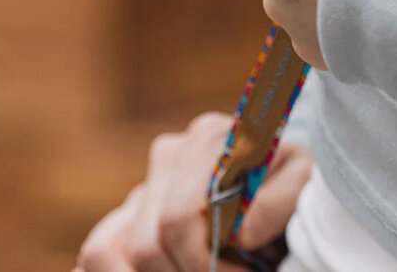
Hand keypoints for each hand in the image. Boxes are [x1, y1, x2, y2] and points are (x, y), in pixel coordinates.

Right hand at [75, 112, 312, 271]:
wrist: (277, 197)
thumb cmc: (288, 192)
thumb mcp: (301, 185)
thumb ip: (280, 200)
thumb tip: (240, 230)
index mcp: (208, 137)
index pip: (180, 215)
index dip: (207, 263)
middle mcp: (169, 154)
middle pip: (146, 242)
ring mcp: (139, 186)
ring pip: (106, 250)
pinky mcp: (120, 218)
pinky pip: (95, 252)